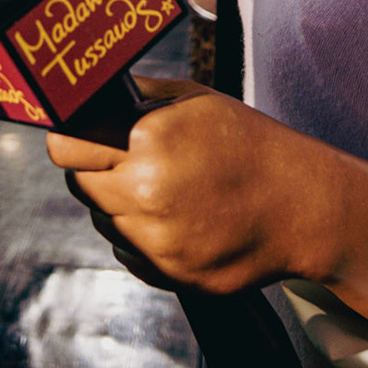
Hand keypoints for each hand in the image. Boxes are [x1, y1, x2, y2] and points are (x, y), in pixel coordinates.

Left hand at [45, 78, 367, 328]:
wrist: (302, 206)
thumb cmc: (248, 143)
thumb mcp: (194, 99)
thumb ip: (135, 96)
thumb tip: (85, 92)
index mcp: (147, 143)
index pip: (65, 147)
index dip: (70, 138)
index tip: (77, 135)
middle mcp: (144, 196)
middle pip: (80, 184)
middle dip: (96, 169)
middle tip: (131, 158)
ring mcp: (155, 242)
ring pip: (103, 219)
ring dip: (120, 204)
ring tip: (169, 187)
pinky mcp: (167, 275)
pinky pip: (128, 250)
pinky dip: (142, 236)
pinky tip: (180, 217)